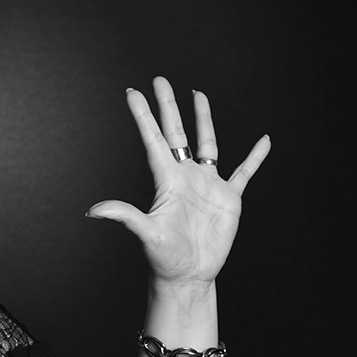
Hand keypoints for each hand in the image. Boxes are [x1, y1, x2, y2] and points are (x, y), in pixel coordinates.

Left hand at [85, 77, 270, 289]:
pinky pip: (245, 172)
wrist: (189, 276)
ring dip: (204, 120)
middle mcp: (185, 177)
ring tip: (198, 95)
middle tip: (161, 79)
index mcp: (165, 180)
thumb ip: (124, 216)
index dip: (143, 116)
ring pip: (207, 143)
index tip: (132, 92)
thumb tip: (93, 210)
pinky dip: (255, 157)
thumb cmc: (164, 258)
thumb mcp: (145, 234)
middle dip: (169, 107)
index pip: (152, 139)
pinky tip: (263, 141)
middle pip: (177, 133)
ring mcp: (208, 185)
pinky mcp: (229, 199)